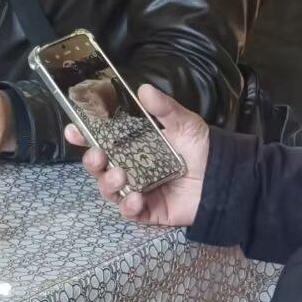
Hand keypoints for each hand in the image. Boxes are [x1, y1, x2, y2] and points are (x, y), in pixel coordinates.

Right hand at [66, 81, 208, 227]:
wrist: (227, 177)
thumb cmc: (203, 149)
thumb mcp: (185, 123)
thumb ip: (164, 109)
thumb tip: (144, 89)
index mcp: (133, 146)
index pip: (102, 140)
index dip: (84, 135)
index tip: (74, 129)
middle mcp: (131, 168)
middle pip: (99, 167)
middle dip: (91, 161)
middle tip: (97, 154)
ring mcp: (138, 190)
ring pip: (110, 190)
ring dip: (108, 184)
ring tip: (120, 176)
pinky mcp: (150, 211)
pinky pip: (130, 212)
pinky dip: (129, 206)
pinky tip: (136, 198)